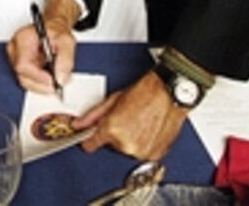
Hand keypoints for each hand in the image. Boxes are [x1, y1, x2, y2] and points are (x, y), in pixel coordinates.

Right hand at [7, 2, 76, 94]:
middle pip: (23, 77)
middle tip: (59, 82)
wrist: (53, 30)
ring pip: (26, 82)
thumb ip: (65, 59)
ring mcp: (15, 59)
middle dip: (43, 84)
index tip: (53, 80)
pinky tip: (50, 77)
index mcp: (23, 39)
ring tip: (57, 77)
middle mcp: (15, 49)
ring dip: (43, 85)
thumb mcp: (66, 41)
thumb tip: (61, 78)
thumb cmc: (56, 31)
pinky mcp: (20, 67)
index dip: (38, 77)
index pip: (23, 65)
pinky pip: (29, 81)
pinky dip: (41, 83)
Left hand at [72, 70, 188, 160]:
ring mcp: (141, 151)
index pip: (90, 145)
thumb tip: (78, 124)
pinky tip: (147, 128)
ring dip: (129, 140)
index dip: (89, 140)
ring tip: (138, 122)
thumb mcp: (113, 100)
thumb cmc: (145, 92)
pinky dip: (143, 144)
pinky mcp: (154, 155)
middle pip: (111, 146)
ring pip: (127, 150)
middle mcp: (126, 144)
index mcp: (113, 130)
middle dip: (114, 135)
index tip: (89, 138)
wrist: (169, 93)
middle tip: (124, 119)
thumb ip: (92, 116)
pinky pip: (142, 152)